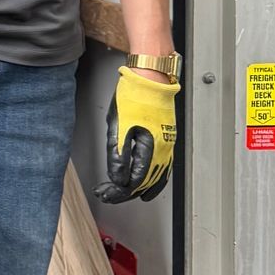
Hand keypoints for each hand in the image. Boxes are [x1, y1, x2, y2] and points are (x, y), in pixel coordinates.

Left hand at [99, 63, 178, 203]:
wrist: (149, 79)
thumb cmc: (133, 96)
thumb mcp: (117, 126)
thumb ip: (117, 154)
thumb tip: (117, 177)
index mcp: (151, 146)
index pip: (136, 180)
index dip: (120, 191)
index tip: (107, 194)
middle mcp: (163, 149)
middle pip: (145, 182)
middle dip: (125, 192)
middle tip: (107, 196)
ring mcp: (167, 145)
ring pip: (155, 177)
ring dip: (136, 188)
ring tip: (119, 194)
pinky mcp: (166, 140)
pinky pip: (162, 168)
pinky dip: (151, 180)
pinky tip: (143, 185)